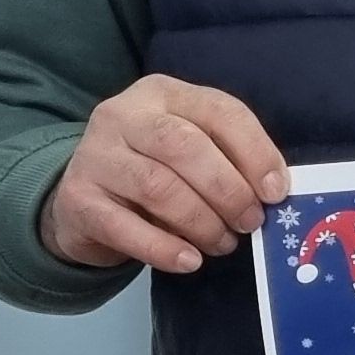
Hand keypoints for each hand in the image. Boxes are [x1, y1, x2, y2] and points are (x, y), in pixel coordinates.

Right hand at [40, 74, 288, 274]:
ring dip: (202, 222)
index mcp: (162, 93)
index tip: (276, 191)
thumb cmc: (153, 169)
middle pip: (184, 147)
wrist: (82, 199)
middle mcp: (123, 115)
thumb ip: (228, 157)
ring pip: (158, 187)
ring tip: (224, 243)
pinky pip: (125, 228)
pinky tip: (191, 261)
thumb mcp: (190, 149)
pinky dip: (165, 249)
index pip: (218, 111)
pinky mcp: (78, 199)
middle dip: (228, 189)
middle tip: (250, 222)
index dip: (255, 151)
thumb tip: (273, 190)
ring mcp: (95, 155)